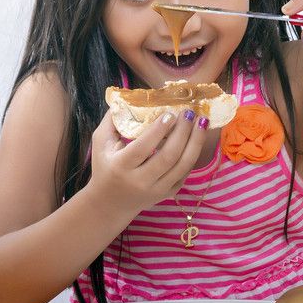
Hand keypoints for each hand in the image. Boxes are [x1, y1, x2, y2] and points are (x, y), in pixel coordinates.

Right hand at [89, 107, 207, 214]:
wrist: (109, 204)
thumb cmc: (104, 168)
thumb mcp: (100, 143)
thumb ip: (111, 120)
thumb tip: (125, 98)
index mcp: (121, 166)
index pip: (143, 148)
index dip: (158, 130)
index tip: (170, 113)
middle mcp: (140, 180)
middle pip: (168, 156)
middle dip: (183, 132)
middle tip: (190, 113)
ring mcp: (156, 190)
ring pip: (182, 166)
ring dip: (195, 142)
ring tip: (202, 122)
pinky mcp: (167, 194)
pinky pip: (185, 174)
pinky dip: (193, 155)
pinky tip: (196, 139)